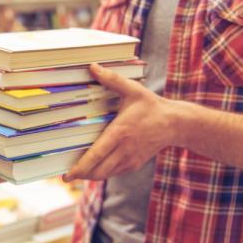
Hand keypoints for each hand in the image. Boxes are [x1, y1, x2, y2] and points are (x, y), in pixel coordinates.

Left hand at [63, 64, 178, 180]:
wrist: (176, 124)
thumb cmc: (152, 106)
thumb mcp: (132, 89)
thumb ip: (111, 79)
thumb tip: (92, 67)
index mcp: (119, 133)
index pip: (95, 155)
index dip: (80, 167)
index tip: (66, 176)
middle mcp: (124, 150)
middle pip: (97, 171)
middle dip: (81, 175)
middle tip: (66, 176)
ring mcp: (130, 159)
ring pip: (105, 175)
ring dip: (90, 176)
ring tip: (77, 173)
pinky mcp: (134, 164)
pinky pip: (114, 173)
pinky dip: (102, 173)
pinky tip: (94, 168)